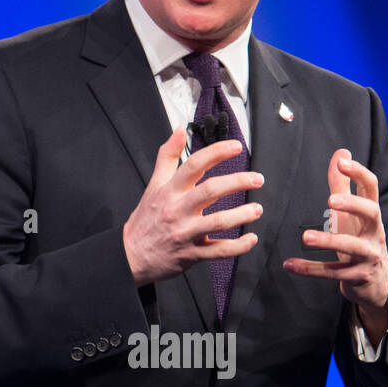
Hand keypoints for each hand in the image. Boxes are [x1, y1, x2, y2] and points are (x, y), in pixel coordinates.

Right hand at [123, 125, 264, 286]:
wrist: (131, 256)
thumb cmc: (145, 220)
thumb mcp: (153, 185)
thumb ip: (167, 157)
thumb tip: (179, 130)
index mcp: (170, 191)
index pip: (194, 164)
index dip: (217, 152)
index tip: (236, 147)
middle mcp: (178, 210)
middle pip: (210, 191)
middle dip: (238, 182)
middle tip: (257, 179)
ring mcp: (185, 233)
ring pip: (218, 222)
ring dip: (242, 214)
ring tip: (257, 209)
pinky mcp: (192, 254)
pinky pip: (219, 250)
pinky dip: (239, 246)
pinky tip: (251, 238)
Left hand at [283, 148, 387, 337]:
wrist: (376, 283)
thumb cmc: (361, 240)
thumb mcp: (352, 214)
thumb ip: (344, 184)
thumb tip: (342, 150)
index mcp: (371, 215)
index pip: (371, 187)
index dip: (359, 172)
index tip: (342, 161)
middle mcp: (375, 233)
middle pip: (372, 213)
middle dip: (353, 205)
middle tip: (330, 201)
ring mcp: (368, 256)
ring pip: (352, 247)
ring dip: (329, 241)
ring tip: (305, 237)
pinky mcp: (357, 277)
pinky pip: (333, 273)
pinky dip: (310, 269)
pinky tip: (289, 265)